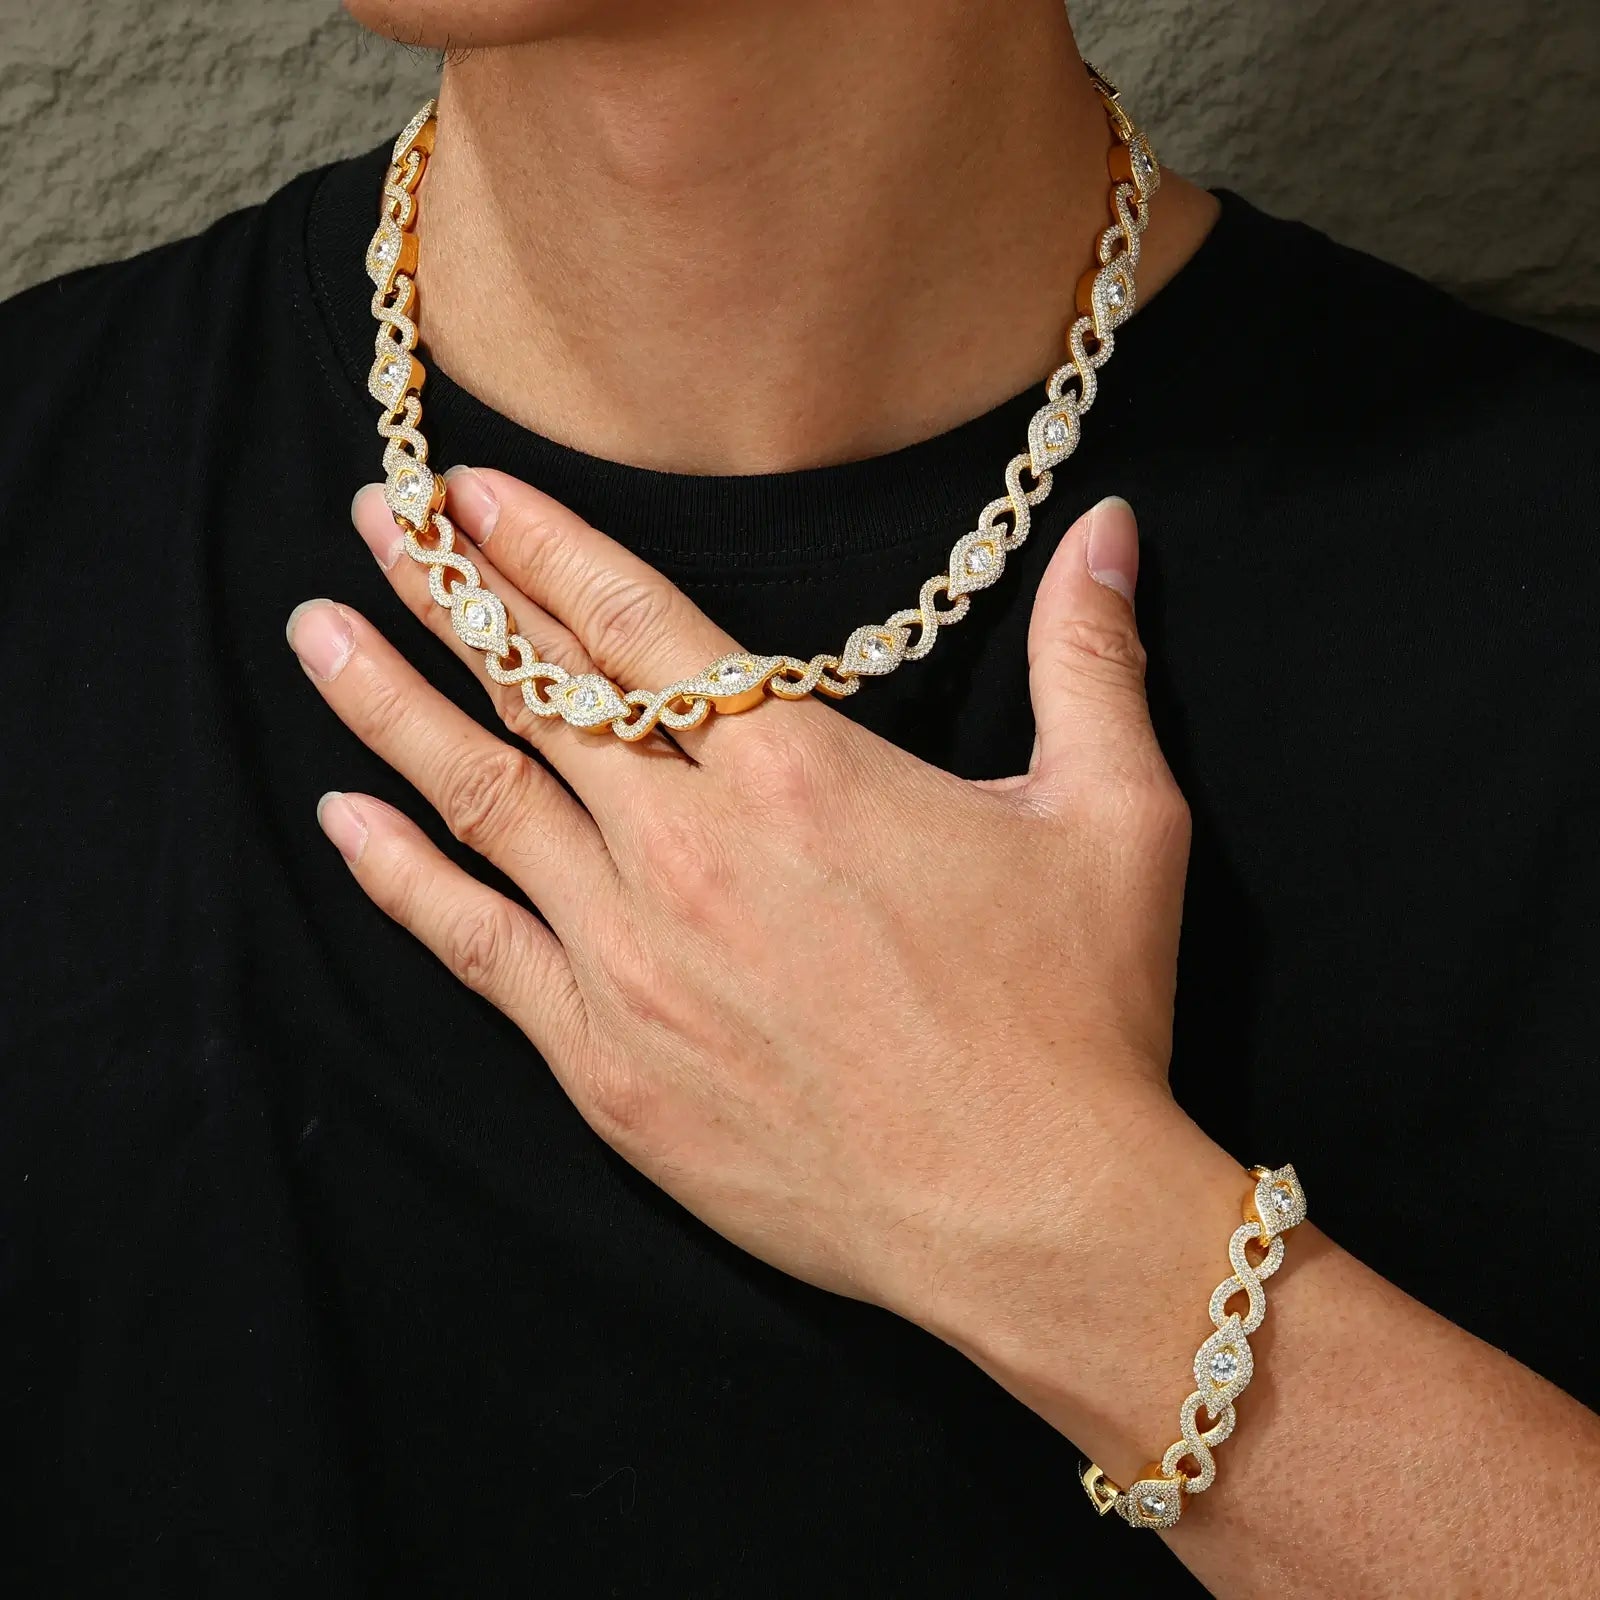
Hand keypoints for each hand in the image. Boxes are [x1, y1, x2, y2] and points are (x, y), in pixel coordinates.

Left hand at [288, 472, 1191, 1333]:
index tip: (472, 493)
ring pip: (484, 803)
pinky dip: (402, 877)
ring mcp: (635, 961)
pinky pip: (476, 949)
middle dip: (449, 594)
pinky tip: (344, 821)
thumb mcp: (1115, 818)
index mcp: (802, 775)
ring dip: (394, 708)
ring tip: (318, 632)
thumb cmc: (1077, 1017)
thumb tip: (1107, 528)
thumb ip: (1090, 659)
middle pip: (540, 695)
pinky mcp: (609, 1064)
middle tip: (377, 520)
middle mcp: (694, 851)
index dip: (545, 546)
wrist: (1031, 1213)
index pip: (638, 624)